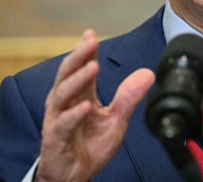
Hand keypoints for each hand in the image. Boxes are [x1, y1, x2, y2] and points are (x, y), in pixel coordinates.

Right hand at [35, 30, 154, 181]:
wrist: (73, 176)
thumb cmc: (89, 146)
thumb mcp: (115, 120)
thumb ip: (129, 97)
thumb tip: (147, 74)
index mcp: (79, 95)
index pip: (82, 68)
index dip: (87, 51)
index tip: (92, 34)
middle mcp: (65, 103)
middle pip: (67, 73)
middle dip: (79, 56)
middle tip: (90, 42)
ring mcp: (57, 119)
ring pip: (62, 94)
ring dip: (78, 79)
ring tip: (92, 67)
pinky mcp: (55, 137)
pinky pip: (63, 124)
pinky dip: (74, 114)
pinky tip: (86, 107)